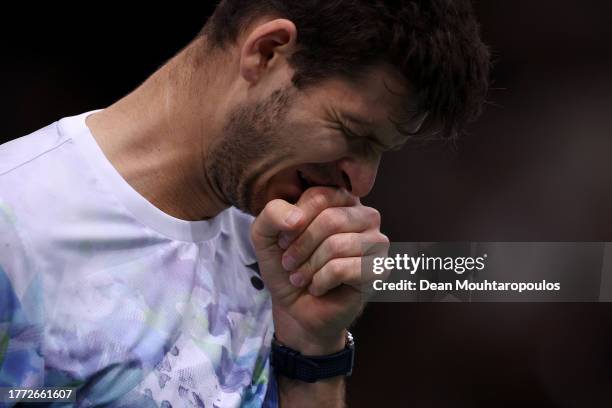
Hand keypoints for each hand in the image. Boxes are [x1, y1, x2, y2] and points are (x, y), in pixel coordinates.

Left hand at [250, 187, 388, 354]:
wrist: (296, 307)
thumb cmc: (287, 265)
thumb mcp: (266, 235)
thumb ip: (272, 214)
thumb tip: (296, 218)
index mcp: (340, 198)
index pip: (319, 196)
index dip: (294, 220)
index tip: (282, 241)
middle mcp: (364, 215)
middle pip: (331, 219)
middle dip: (302, 246)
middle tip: (289, 263)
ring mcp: (377, 242)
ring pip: (338, 245)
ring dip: (309, 266)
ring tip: (301, 277)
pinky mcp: (379, 269)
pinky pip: (344, 268)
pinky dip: (321, 281)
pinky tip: (318, 286)